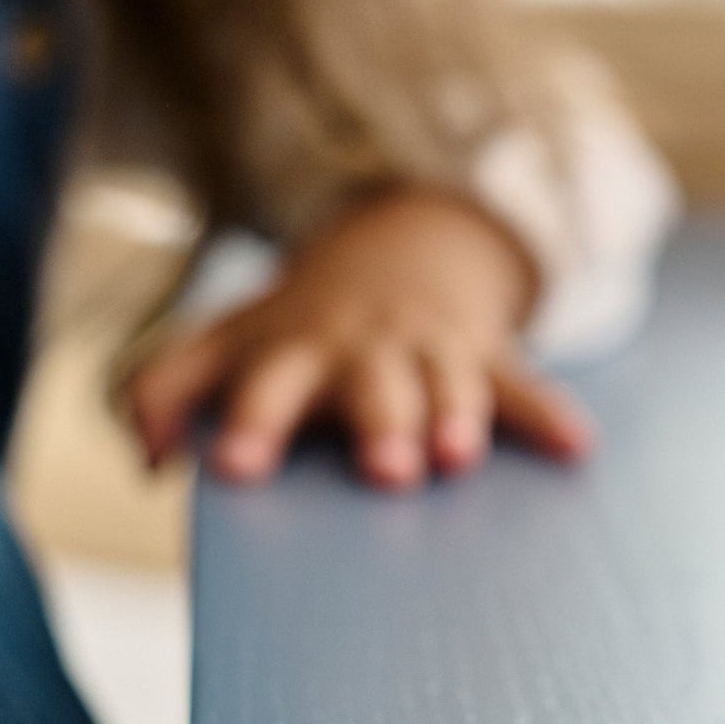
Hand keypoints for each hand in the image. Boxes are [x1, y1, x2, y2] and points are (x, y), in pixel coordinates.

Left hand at [127, 188, 592, 487]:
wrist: (400, 251)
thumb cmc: (298, 329)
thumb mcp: (224, 340)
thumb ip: (165, 389)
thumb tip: (149, 455)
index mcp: (293, 352)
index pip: (264, 386)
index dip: (253, 424)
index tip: (237, 469)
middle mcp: (364, 351)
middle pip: (370, 387)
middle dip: (381, 424)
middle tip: (385, 472)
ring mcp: (429, 353)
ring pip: (448, 383)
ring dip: (457, 415)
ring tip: (458, 458)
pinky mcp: (486, 359)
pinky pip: (522, 386)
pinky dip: (549, 416)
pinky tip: (576, 448)